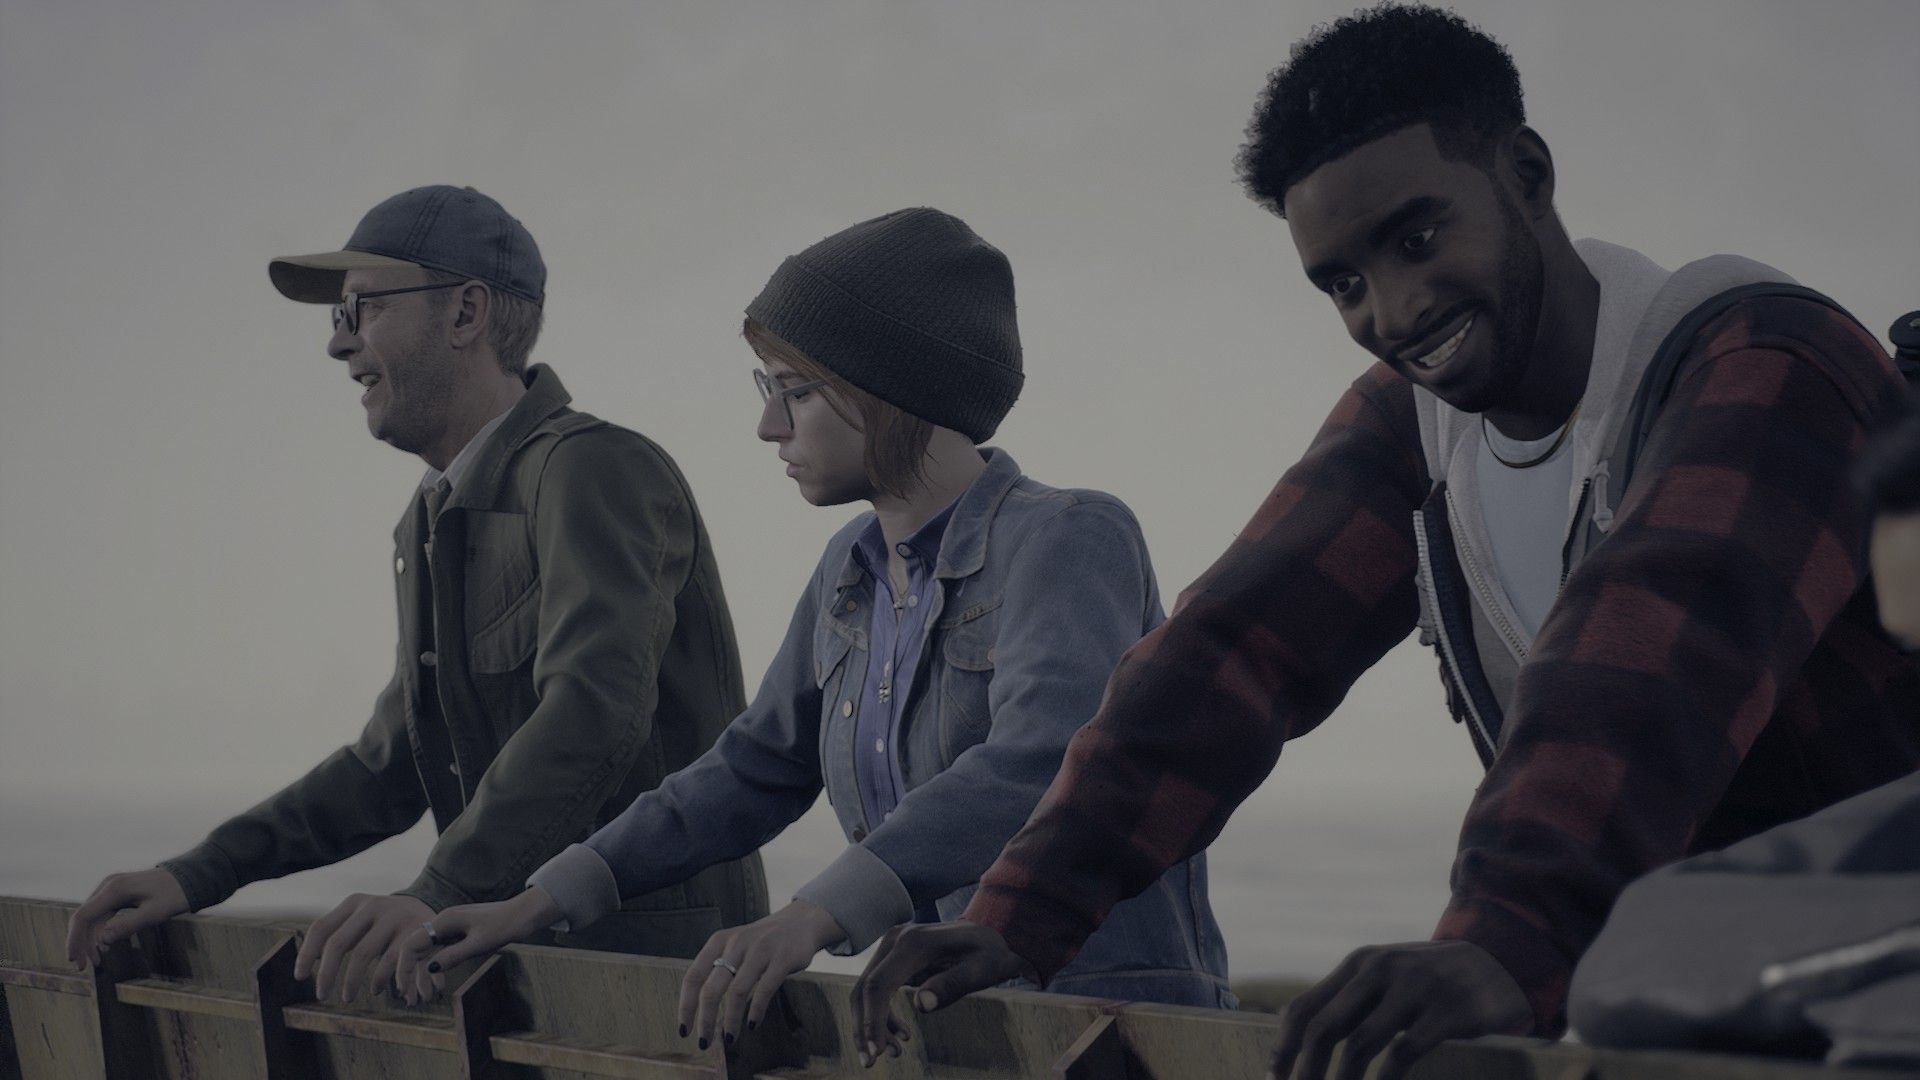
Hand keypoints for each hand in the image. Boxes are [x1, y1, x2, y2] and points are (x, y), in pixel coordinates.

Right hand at [65, 869, 189, 968]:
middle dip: (81, 943)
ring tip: (96, 962)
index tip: (74, 961)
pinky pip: (102, 914)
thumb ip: (128, 925)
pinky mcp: (118, 894)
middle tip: (84, 968)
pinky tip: (104, 947)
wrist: (190, 876)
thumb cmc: (175, 894)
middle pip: (84, 917)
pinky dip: (100, 931)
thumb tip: (101, 941)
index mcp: (114, 889)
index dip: (75, 940)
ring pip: (92, 918)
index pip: (83, 916)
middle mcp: (108, 886)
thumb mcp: (155, 913)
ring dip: (90, 940)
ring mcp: (112, 888)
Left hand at [293, 893, 434, 1003]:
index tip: (300, 977)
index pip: (321, 928)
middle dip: (326, 974)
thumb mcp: (362, 918)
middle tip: (322, 995)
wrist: (426, 907)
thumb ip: (338, 934)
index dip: (307, 954)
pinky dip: (379, 979)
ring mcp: (394, 917)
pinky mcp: (414, 930)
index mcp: (354, 903)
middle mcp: (372, 906)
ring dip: (351, 981)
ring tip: (347, 997)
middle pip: (338, 943)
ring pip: (362, 954)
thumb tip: (304, 966)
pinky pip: (389, 961)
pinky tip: (376, 989)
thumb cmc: (383, 922)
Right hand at [391, 887, 561, 1005]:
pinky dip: (435, 967)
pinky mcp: (460, 933)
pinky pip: (440, 950)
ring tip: (419, 997)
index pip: (411, 944)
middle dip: (408, 973)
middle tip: (407, 999)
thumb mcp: (481, 943)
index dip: (404, 967)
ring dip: (420, 973)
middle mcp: (444, 922)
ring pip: (427, 951)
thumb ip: (455, 954)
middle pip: (415, 948)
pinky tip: (434, 983)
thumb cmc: (506, 924)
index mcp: (445, 920)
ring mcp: (451, 927)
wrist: (526, 912)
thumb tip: (431, 968)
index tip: (403, 989)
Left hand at [678, 900, 843, 1050]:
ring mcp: (760, 950)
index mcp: (719, 941)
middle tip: (705, 1042)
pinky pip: (765, 989)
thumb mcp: (735, 945)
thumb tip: (698, 1008)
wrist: (801, 921)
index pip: (693, 977)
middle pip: (711, 988)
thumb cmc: (762, 941)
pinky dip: (756, 1010)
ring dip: (731, 1020)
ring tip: (729, 1038)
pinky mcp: (782, 958)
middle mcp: (736, 943)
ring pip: (737, 992)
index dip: (686, 1006)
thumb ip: (717, 967)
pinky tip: (753, 1024)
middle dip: (705, 1020)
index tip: (683, 1030)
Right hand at [849, 920, 1032, 1067]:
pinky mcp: (894, 957)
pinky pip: (877, 988)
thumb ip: (953, 985)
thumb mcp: (981, 970)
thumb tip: (922, 1005)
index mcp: (914, 943)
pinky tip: (901, 1034)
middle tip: (872, 1062)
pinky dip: (881, 1015)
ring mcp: (892, 946)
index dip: (872, 1020)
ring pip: (866, 990)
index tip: (877, 1052)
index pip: (878, 985)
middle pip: (864, 988)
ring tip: (896, 1052)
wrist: (990, 934)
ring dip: (871, 1024)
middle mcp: (895, 940)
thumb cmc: (990, 954)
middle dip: (865, 1028)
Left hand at [1268, 941, 1531, 1079]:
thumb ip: (1350, 1002)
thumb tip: (1298, 1042)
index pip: (1305, 1007)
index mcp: (1358, 964)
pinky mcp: (1447, 1010)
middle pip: (1325, 1028)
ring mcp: (1415, 987)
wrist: (1499, 965)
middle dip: (1306, 1070)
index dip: (1284, 1047)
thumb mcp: (1387, 979)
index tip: (1273, 1079)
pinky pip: (1404, 1052)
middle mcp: (1380, 969)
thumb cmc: (1429, 983)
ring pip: (1360, 1043)